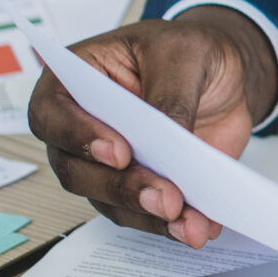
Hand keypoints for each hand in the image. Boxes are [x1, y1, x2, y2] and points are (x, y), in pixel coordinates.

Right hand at [26, 7, 277, 248]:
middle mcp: (81, 125)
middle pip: (77, 169)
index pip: (53, 113)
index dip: (79, 136)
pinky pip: (142, 213)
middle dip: (122, 188)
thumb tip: (168, 141)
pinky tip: (197, 226)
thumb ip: (171, 96)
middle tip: (165, 197)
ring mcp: (106, 161)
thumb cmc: (190, 49)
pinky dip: (169, 224)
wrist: (225, 73)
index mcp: (76, 78)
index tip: (119, 152)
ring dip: (147, 214)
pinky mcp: (138, 184)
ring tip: (187, 221)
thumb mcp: (184, 53)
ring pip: (107, 200)